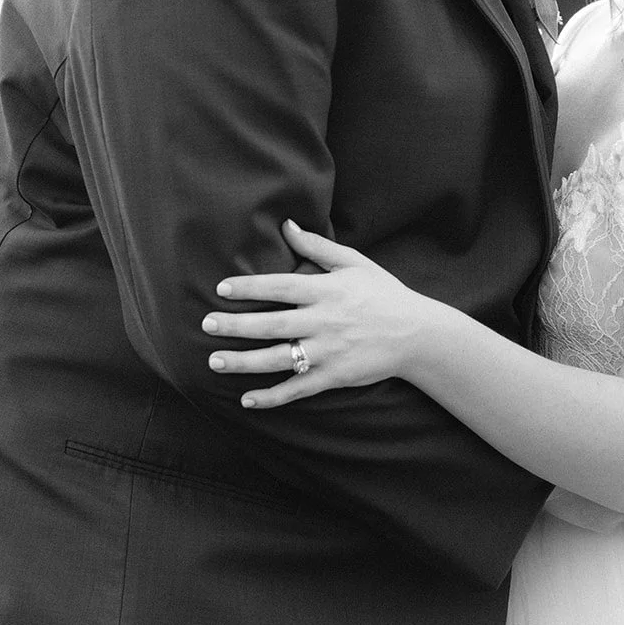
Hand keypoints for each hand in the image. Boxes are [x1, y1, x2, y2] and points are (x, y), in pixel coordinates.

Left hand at [202, 221, 433, 406]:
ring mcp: (329, 351)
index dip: (249, 287)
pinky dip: (272, 396)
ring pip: (279, 359)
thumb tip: (286, 225)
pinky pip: (298, 389)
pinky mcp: (335, 376)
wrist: (417, 333)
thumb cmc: (383, 294)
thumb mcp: (355, 263)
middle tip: (206, 324)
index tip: (221, 289)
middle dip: (236, 325)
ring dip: (244, 362)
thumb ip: (317, 246)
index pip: (281, 286)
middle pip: (272, 324)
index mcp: (327, 290)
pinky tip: (247, 399)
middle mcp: (325, 321)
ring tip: (215, 360)